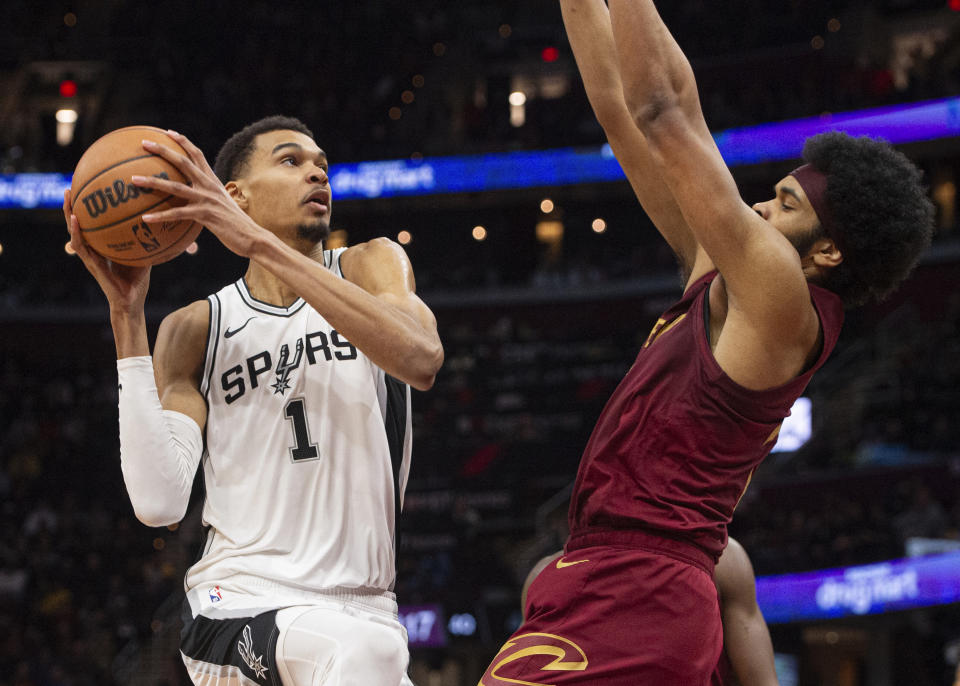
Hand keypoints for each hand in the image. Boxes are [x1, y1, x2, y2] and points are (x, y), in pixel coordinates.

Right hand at [64, 189, 150, 314]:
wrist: (130, 301)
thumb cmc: (136, 280)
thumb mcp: (143, 254)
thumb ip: (147, 239)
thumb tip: (161, 222)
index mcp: (102, 245)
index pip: (92, 222)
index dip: (89, 207)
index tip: (89, 187)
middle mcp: (92, 247)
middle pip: (79, 221)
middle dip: (74, 203)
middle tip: (73, 183)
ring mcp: (89, 255)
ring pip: (73, 230)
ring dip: (68, 212)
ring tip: (67, 195)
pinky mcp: (90, 263)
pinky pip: (81, 245)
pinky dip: (77, 231)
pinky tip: (75, 219)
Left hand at [132, 131, 267, 257]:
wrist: (254, 237)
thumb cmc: (238, 226)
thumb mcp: (223, 208)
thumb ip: (208, 203)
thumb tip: (193, 208)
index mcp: (213, 182)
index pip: (197, 155)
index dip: (183, 142)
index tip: (168, 132)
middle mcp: (209, 186)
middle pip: (183, 162)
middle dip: (162, 150)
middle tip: (143, 143)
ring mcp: (207, 199)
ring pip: (175, 186)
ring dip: (152, 182)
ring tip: (134, 180)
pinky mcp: (205, 215)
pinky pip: (177, 214)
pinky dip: (160, 216)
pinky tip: (145, 219)